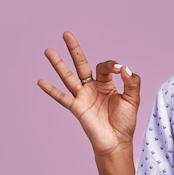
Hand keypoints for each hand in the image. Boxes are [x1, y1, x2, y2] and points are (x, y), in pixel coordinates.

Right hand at [37, 31, 140, 157]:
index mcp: (106, 84)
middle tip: (66, 34)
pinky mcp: (77, 108)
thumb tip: (124, 67)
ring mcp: (83, 97)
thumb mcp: (133, 98)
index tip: (119, 69)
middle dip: (74, 49)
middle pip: (81, 64)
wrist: (116, 141)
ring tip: (48, 50)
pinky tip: (40, 81)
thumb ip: (131, 82)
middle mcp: (92, 88)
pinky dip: (51, 90)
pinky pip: (62, 97)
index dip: (112, 65)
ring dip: (58, 64)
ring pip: (68, 76)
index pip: (105, 67)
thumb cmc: (125, 121)